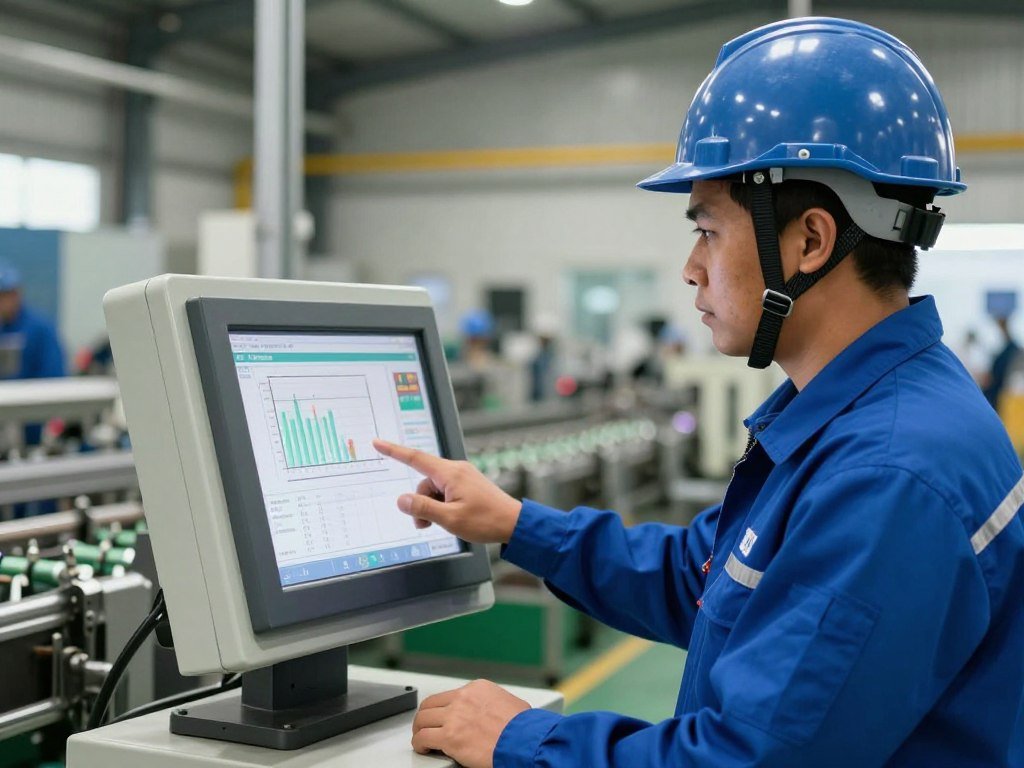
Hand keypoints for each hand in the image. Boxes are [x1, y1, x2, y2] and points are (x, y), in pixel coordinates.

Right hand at [373, 439, 522, 543]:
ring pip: (433, 490)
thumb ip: (423, 508)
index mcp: (450, 473)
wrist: (514, 523)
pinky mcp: (467, 485)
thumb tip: (401, 500)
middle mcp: (456, 470)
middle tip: (425, 525)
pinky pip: (445, 492)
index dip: (394, 451)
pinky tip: (450, 518)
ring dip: (431, 508)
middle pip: (424, 483)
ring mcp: (462, 477)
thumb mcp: (449, 518)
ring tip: (441, 524)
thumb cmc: (486, 520)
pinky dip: (441, 505)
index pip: (415, 458)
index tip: (378, 442)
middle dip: (420, 503)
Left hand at [411, 679, 530, 767]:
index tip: (440, 716)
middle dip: (425, 716)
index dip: (441, 708)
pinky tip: (422, 748)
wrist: (524, 740)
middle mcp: (462, 699)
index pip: (448, 695)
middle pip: (431, 705)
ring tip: (421, 738)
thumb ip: (493, 704)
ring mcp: (454, 716)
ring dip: (419, 729)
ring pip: (423, 719)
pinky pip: (423, 738)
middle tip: (423, 726)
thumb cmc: (523, 727)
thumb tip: (492, 713)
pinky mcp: (449, 737)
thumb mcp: (509, 703)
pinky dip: (419, 743)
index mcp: (477, 689)